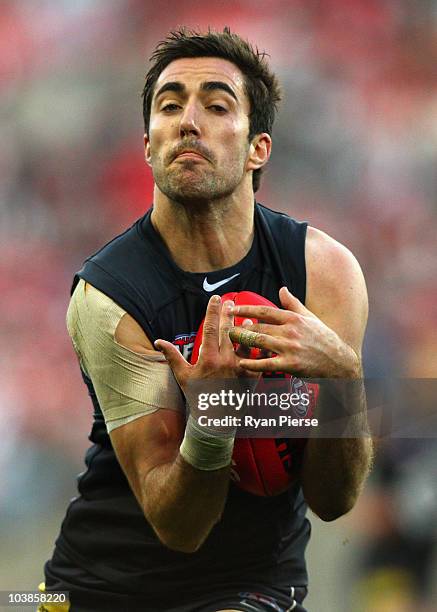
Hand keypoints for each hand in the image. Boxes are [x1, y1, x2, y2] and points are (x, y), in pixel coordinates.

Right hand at [155, 296, 258, 411]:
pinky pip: (259, 358)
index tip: (215, 299)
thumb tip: (158, 341)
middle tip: (230, 302)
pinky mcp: (253, 377)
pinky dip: (259, 347)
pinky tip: (261, 338)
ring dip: (246, 328)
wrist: (215, 420)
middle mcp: (225, 362)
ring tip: (247, 317)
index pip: (210, 328)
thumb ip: (172, 356)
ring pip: (245, 342)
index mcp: (208, 359)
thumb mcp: (183, 376)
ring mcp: (241, 369)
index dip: (212, 311)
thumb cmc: (197, 397)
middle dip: (228, 314)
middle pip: (228, 331)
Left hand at [230, 287, 359, 377]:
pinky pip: (267, 363)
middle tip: (225, 328)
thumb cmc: (323, 338)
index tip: (232, 308)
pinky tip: (242, 363)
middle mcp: (290, 331)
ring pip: (260, 342)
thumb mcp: (309, 317)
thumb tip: (281, 289)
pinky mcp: (291, 364)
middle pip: (259, 327)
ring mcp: (290, 348)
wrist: (339, 361)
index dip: (246, 309)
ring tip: (230, 341)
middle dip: (240, 327)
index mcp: (293, 319)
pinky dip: (253, 363)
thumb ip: (292, 304)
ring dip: (243, 341)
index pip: (264, 311)